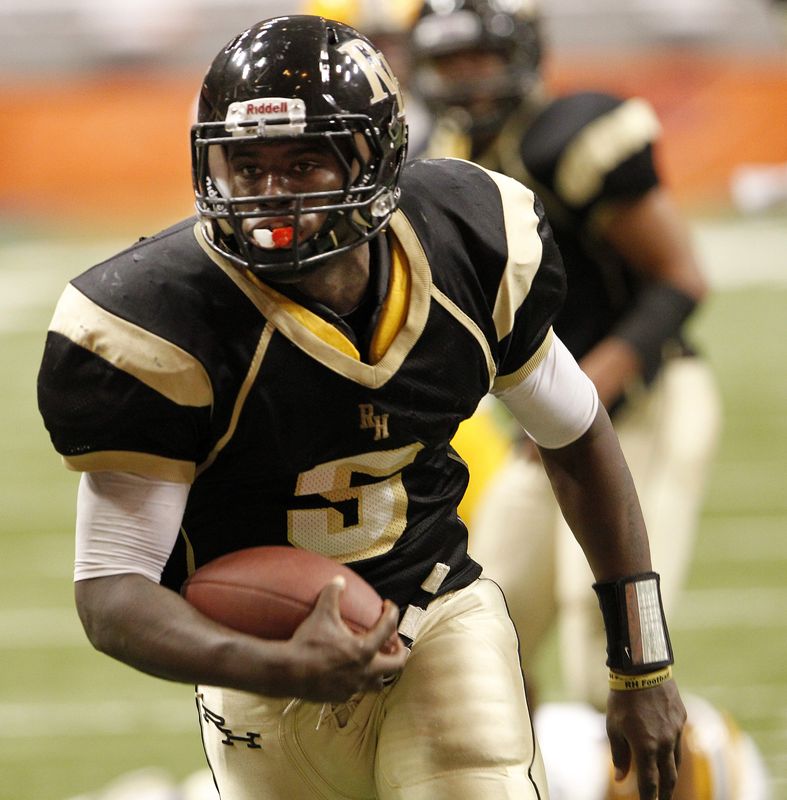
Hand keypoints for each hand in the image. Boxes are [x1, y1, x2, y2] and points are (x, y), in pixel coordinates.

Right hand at [285, 576, 408, 701]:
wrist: (288, 673)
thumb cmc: (308, 643)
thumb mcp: (321, 613)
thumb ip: (332, 594)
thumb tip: (339, 579)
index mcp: (364, 650)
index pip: (388, 629)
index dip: (392, 614)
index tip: (389, 607)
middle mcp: (365, 671)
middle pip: (396, 665)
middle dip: (400, 652)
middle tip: (394, 642)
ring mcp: (354, 687)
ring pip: (378, 683)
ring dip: (381, 672)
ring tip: (376, 661)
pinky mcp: (341, 697)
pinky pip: (356, 690)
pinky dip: (358, 681)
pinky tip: (349, 673)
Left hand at [606, 680, 686, 799]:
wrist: (642, 670)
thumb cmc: (622, 699)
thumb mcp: (613, 726)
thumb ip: (619, 754)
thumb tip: (620, 778)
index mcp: (645, 747)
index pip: (650, 782)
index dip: (649, 798)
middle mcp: (664, 743)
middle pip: (668, 778)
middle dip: (665, 793)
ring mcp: (675, 732)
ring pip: (676, 761)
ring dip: (671, 774)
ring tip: (666, 783)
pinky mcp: (681, 720)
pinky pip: (678, 742)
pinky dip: (673, 752)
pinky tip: (668, 753)